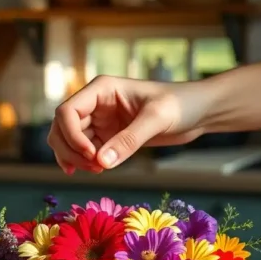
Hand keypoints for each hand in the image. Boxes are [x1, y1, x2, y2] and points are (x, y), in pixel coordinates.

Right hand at [48, 75, 211, 173]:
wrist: (199, 111)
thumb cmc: (181, 104)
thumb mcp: (156, 119)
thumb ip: (129, 140)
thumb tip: (101, 163)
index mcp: (102, 89)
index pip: (67, 111)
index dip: (71, 135)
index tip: (91, 155)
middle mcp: (96, 103)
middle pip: (61, 127)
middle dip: (70, 150)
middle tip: (93, 168)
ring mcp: (100, 121)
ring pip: (69, 141)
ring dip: (74, 158)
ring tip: (96, 170)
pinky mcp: (109, 136)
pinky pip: (85, 150)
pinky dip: (84, 162)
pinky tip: (96, 170)